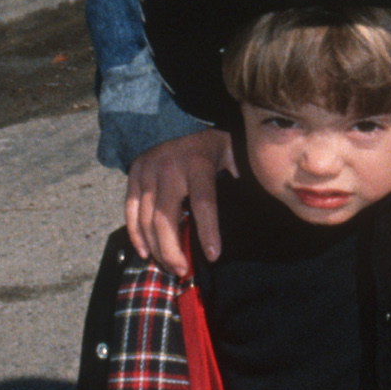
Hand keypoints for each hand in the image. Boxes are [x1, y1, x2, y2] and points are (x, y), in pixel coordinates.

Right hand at [126, 128, 233, 272]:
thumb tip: (260, 209)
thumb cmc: (215, 146)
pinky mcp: (134, 173)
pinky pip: (130, 209)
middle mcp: (169, 165)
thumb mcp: (234, 155)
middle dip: (172, 249)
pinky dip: (135, 234)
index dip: (207, 231)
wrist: (181, 117)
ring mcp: (148, 169)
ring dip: (155, 247)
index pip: (203, 202)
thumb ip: (241, 179)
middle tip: (182, 271)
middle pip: (165, 216)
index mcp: (198, 161)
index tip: (213, 256)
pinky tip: (145, 252)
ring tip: (169, 266)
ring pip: (146, 218)